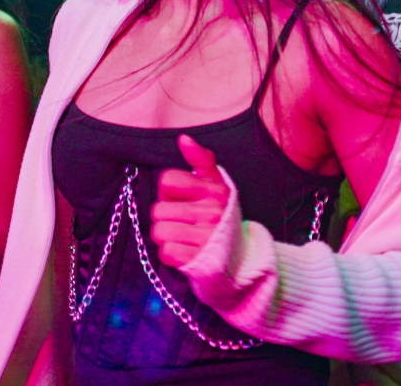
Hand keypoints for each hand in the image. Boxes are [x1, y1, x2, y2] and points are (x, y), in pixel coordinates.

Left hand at [151, 135, 230, 267]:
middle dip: (167, 217)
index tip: (181, 199)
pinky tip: (185, 251)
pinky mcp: (199, 261)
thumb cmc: (222, 217)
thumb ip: (201, 159)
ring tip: (184, 237)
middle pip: (158, 209)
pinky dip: (171, 255)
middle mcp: (212, 211)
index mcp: (214, 189)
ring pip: (159, 231)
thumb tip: (183, 139)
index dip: (169, 192)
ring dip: (167, 237)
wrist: (241, 260)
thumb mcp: (217, 184)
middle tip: (183, 222)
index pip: (167, 180)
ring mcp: (206, 237)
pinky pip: (166, 252)